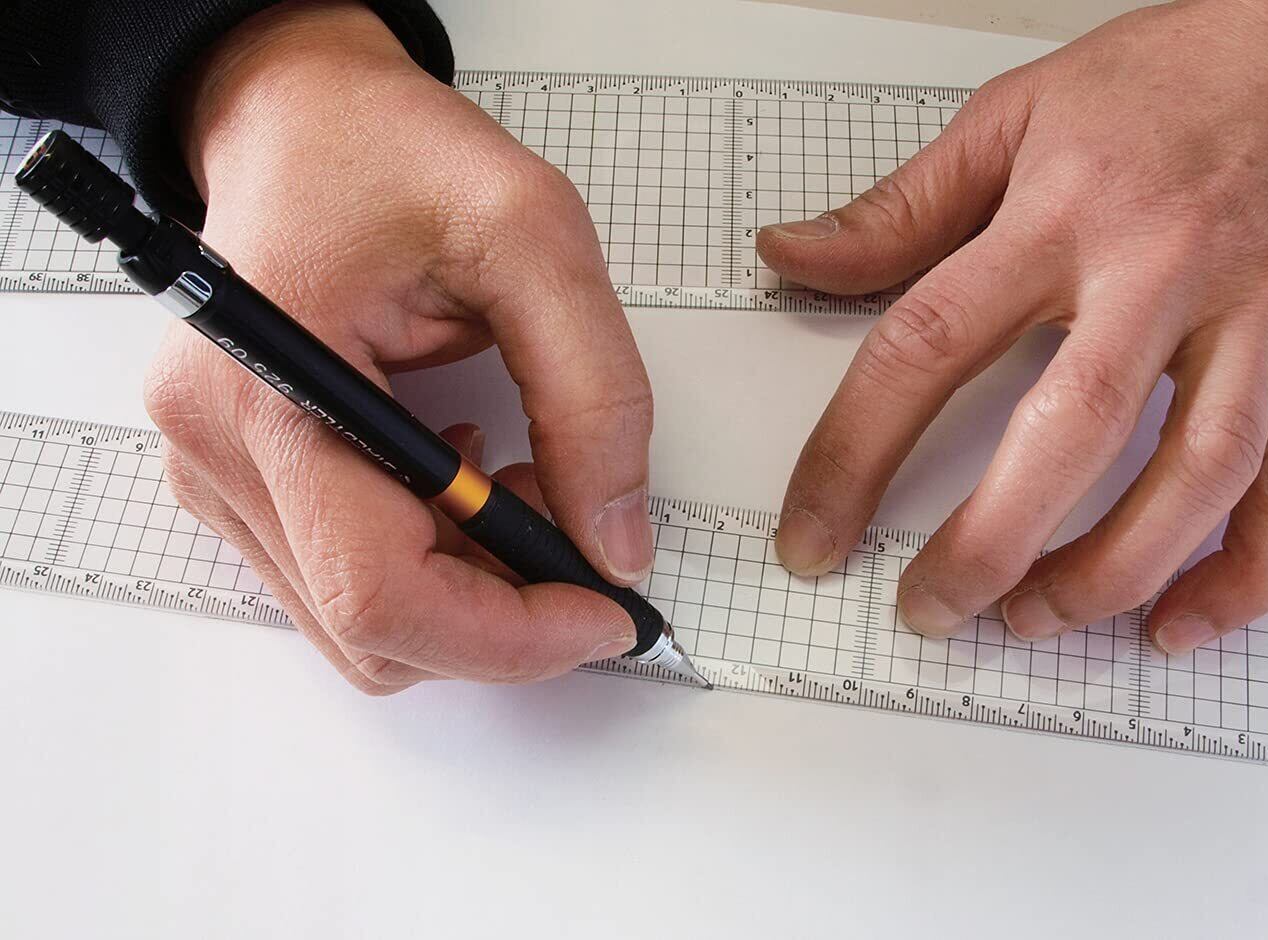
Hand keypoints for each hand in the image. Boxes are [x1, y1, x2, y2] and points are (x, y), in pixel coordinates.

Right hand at [146, 1, 653, 692]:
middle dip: (505, 611)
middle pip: (374, 629)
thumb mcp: (533, 237)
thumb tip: (617, 544)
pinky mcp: (241, 476)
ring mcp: (218, 472)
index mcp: (269, 389)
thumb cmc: (392, 151)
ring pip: (363, 620)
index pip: (382, 591)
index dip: (509, 635)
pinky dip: (434, 561)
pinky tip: (472, 479)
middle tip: (583, 531)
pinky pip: (345, 579)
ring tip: (526, 480)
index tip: (606, 613)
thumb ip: (593, 394)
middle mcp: (219, 449)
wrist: (303, 117)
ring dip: (473, 587)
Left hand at [758, 0, 1267, 653]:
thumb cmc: (1173, 78)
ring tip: (1035, 619)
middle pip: (1074, 430)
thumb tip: (792, 256)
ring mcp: (1253, 321)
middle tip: (932, 608)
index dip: (855, 454)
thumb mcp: (1014, 114)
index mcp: (1063, 215)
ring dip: (1112, 573)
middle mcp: (1161, 272)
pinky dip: (1244, 575)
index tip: (814, 533)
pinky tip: (1178, 623)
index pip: (930, 344)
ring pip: (1198, 476)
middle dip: (993, 544)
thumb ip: (899, 208)